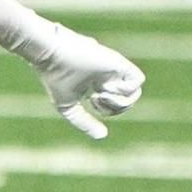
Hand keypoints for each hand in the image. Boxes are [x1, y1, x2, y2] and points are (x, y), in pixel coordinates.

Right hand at [23, 24, 144, 139]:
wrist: (53, 55)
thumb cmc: (56, 78)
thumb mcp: (69, 108)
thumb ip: (84, 122)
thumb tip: (102, 136)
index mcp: (98, 85)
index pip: (115, 105)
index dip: (107, 110)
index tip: (90, 100)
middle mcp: (109, 77)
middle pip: (127, 102)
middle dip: (114, 108)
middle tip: (96, 97)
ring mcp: (115, 70)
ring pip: (135, 93)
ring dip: (119, 100)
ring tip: (102, 92)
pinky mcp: (119, 63)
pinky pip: (138, 80)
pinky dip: (125, 89)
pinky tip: (108, 86)